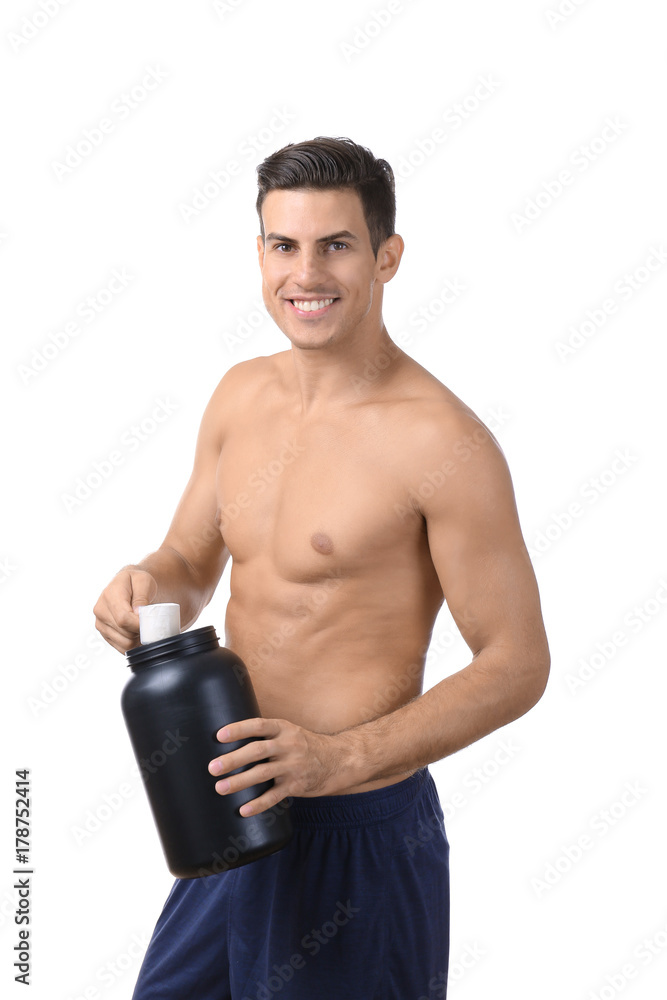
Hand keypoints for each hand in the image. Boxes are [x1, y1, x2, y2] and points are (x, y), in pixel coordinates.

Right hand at [93, 568, 157, 651]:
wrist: (127, 585)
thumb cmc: (137, 582)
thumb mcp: (143, 581)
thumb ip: (141, 597)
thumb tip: (137, 614)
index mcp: (109, 596)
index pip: (123, 619)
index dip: (139, 625)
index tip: (150, 622)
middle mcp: (101, 611)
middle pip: (125, 633)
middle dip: (141, 632)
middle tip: (150, 623)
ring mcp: (100, 623)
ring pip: (124, 644)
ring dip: (138, 639)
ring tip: (143, 627)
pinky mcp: (104, 633)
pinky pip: (121, 647)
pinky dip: (133, 644)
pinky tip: (138, 634)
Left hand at [208, 718, 347, 816]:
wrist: (337, 760)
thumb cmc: (304, 745)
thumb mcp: (289, 732)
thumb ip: (266, 735)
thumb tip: (230, 739)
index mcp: (284, 728)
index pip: (258, 725)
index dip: (239, 729)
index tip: (219, 736)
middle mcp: (288, 745)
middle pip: (257, 751)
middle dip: (233, 759)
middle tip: (213, 767)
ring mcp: (293, 766)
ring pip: (262, 774)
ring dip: (239, 782)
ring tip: (220, 788)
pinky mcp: (296, 785)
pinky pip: (275, 796)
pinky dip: (258, 804)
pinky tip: (243, 810)